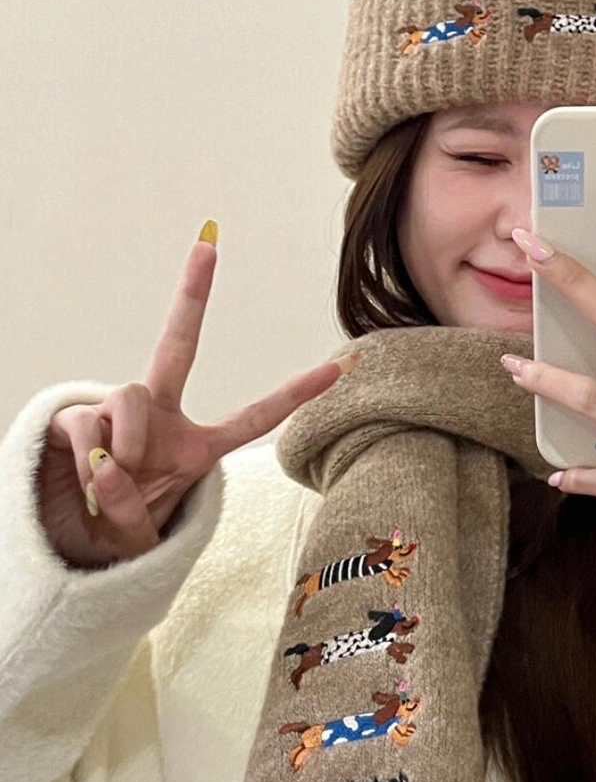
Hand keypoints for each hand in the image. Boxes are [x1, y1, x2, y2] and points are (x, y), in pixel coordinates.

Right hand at [36, 225, 357, 569]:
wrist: (66, 535)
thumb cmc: (118, 528)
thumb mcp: (138, 538)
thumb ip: (131, 513)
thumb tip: (110, 468)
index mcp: (197, 447)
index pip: (255, 418)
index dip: (297, 394)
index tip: (343, 365)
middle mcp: (162, 417)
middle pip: (178, 349)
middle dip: (192, 297)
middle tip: (207, 244)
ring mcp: (119, 411)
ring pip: (134, 399)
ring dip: (129, 447)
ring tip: (114, 484)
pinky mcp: (78, 415)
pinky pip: (93, 425)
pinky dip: (92, 457)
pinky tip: (87, 476)